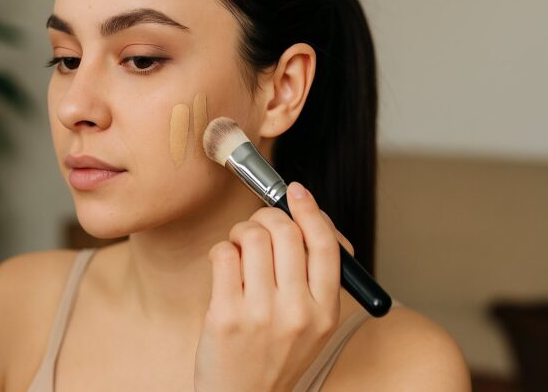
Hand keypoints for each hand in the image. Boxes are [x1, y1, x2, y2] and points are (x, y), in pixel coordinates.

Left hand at [194, 182, 353, 391]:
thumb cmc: (274, 356)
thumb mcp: (312, 325)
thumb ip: (315, 277)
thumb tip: (310, 220)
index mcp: (325, 312)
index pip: (324, 245)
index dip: (311, 210)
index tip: (296, 192)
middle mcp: (297, 312)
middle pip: (286, 232)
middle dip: (266, 217)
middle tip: (258, 226)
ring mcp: (261, 314)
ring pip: (253, 238)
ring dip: (242, 232)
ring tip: (239, 247)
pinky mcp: (226, 315)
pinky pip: (224, 254)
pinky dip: (222, 250)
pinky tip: (225, 265)